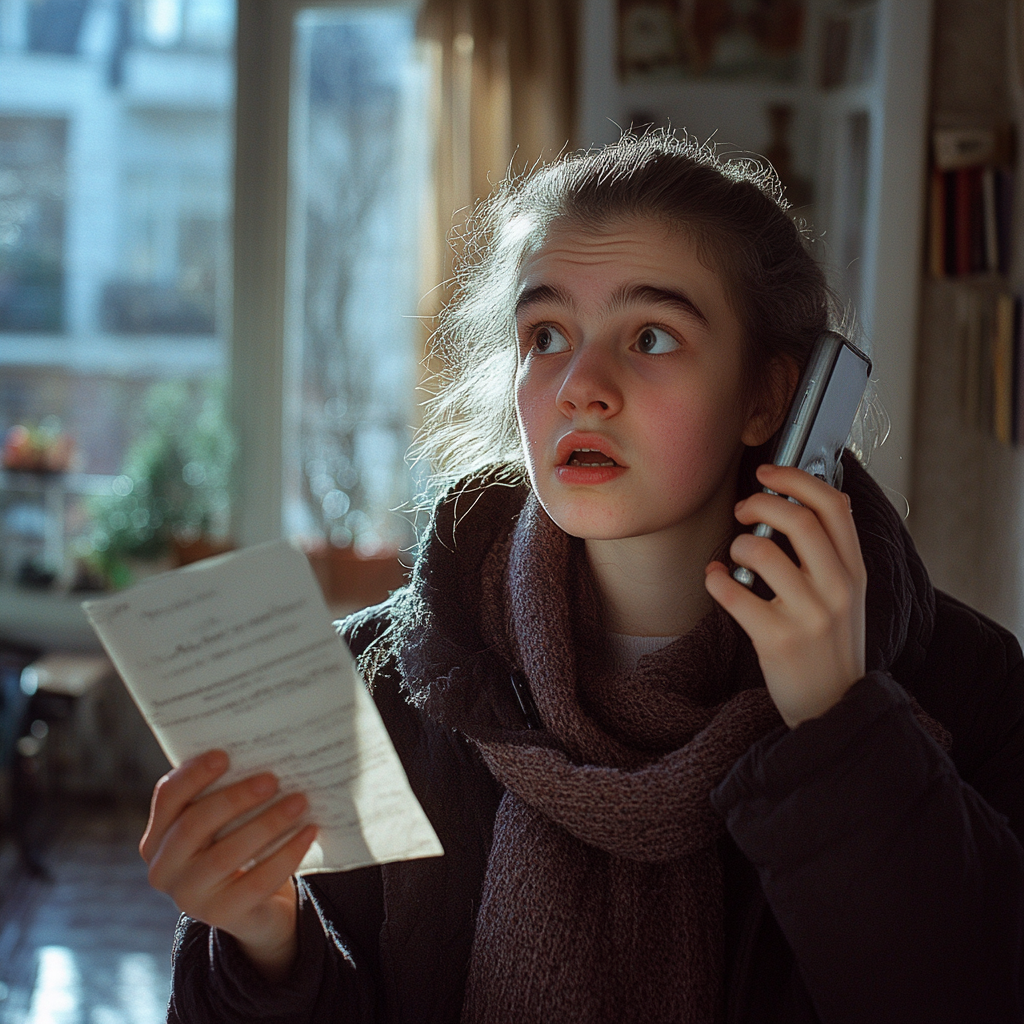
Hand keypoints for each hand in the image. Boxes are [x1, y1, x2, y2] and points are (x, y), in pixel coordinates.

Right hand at [140, 750, 317, 981]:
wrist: (259, 908)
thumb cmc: (239, 846)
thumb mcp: (224, 823)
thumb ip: (227, 793)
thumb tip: (262, 754)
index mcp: (158, 837)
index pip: (167, 798)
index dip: (193, 775)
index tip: (224, 755)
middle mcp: (164, 869)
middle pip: (194, 825)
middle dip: (235, 798)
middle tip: (273, 779)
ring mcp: (189, 898)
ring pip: (225, 855)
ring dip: (266, 823)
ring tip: (299, 801)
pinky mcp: (221, 916)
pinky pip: (257, 881)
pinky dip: (286, 854)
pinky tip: (309, 832)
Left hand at [704, 464, 866, 728]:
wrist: (833, 709)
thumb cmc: (831, 646)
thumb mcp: (848, 597)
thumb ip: (832, 553)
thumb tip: (801, 500)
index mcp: (856, 572)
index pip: (833, 505)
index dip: (795, 478)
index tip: (767, 473)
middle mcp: (838, 589)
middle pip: (798, 518)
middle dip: (760, 502)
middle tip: (742, 509)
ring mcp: (809, 615)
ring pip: (761, 551)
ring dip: (737, 546)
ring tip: (735, 558)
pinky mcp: (777, 640)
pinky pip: (732, 592)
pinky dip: (714, 579)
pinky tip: (716, 580)